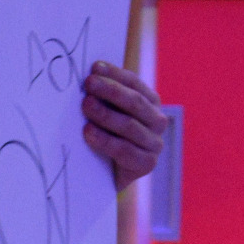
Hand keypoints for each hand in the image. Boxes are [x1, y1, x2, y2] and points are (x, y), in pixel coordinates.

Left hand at [82, 62, 166, 189]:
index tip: (94, 67)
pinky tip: (88, 132)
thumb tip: (88, 75)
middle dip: (110, 91)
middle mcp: (157, 121)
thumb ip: (103, 96)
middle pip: (134, 102)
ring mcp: (155, 143)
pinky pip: (125, 150)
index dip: (115, 74)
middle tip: (88, 83)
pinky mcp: (147, 164)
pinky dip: (105, 140)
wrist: (108, 176)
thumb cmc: (106, 136)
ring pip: (129, 125)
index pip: (134, 83)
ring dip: (106, 114)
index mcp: (151, 102)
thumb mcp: (107, 113)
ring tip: (86, 105)